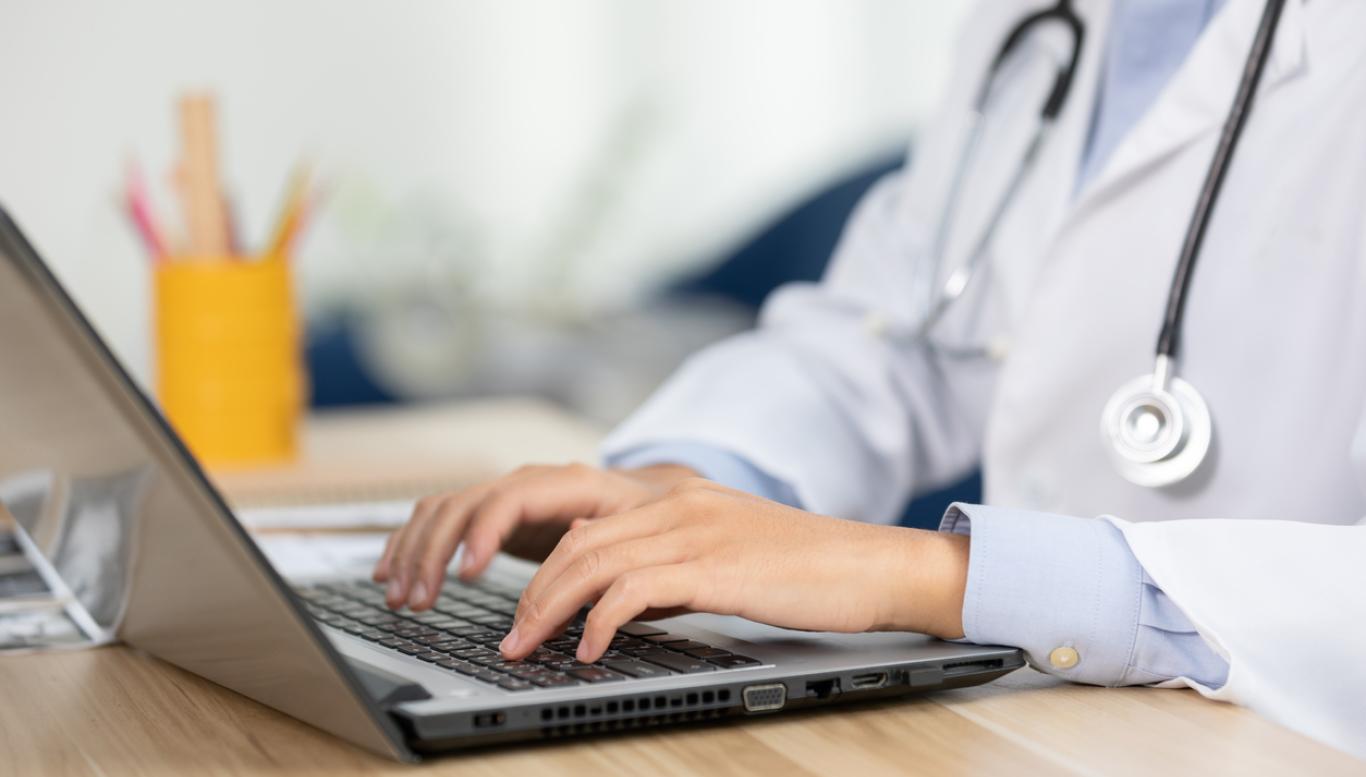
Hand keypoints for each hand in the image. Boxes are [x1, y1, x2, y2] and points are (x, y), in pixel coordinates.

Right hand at [373, 462, 696, 609]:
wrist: (642, 496)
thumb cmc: (643, 515)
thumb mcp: (637, 526)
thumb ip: (605, 537)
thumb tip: (577, 540)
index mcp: (564, 482)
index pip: (509, 499)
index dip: (482, 534)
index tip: (465, 575)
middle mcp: (524, 482)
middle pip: (462, 505)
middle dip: (434, 554)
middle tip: (421, 600)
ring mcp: (502, 494)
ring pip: (440, 511)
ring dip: (413, 553)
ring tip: (400, 597)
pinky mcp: (488, 513)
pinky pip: (435, 519)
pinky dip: (408, 545)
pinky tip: (387, 573)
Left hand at [499, 478, 968, 662]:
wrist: (872, 566)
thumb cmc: (805, 571)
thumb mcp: (726, 556)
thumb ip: (671, 565)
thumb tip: (614, 592)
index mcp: (679, 499)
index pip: (587, 527)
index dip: (543, 570)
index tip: (521, 611)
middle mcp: (679, 505)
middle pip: (578, 543)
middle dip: (533, 594)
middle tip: (509, 639)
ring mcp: (696, 532)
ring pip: (594, 562)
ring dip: (550, 609)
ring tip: (527, 647)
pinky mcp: (716, 566)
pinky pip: (636, 590)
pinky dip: (601, 621)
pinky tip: (590, 650)